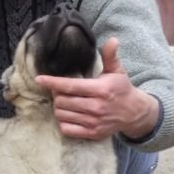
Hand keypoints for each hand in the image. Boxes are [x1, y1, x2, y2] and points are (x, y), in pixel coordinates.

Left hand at [35, 37, 160, 140]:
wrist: (134, 114)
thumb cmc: (122, 90)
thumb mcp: (117, 71)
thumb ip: (110, 56)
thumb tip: (112, 40)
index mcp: (101, 90)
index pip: (70, 86)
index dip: (52, 82)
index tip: (39, 79)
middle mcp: (96, 107)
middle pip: (62, 101)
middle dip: (56, 94)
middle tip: (60, 90)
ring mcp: (93, 122)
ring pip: (62, 115)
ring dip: (58, 107)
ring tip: (64, 101)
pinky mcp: (91, 133)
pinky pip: (67, 129)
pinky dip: (63, 121)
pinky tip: (67, 114)